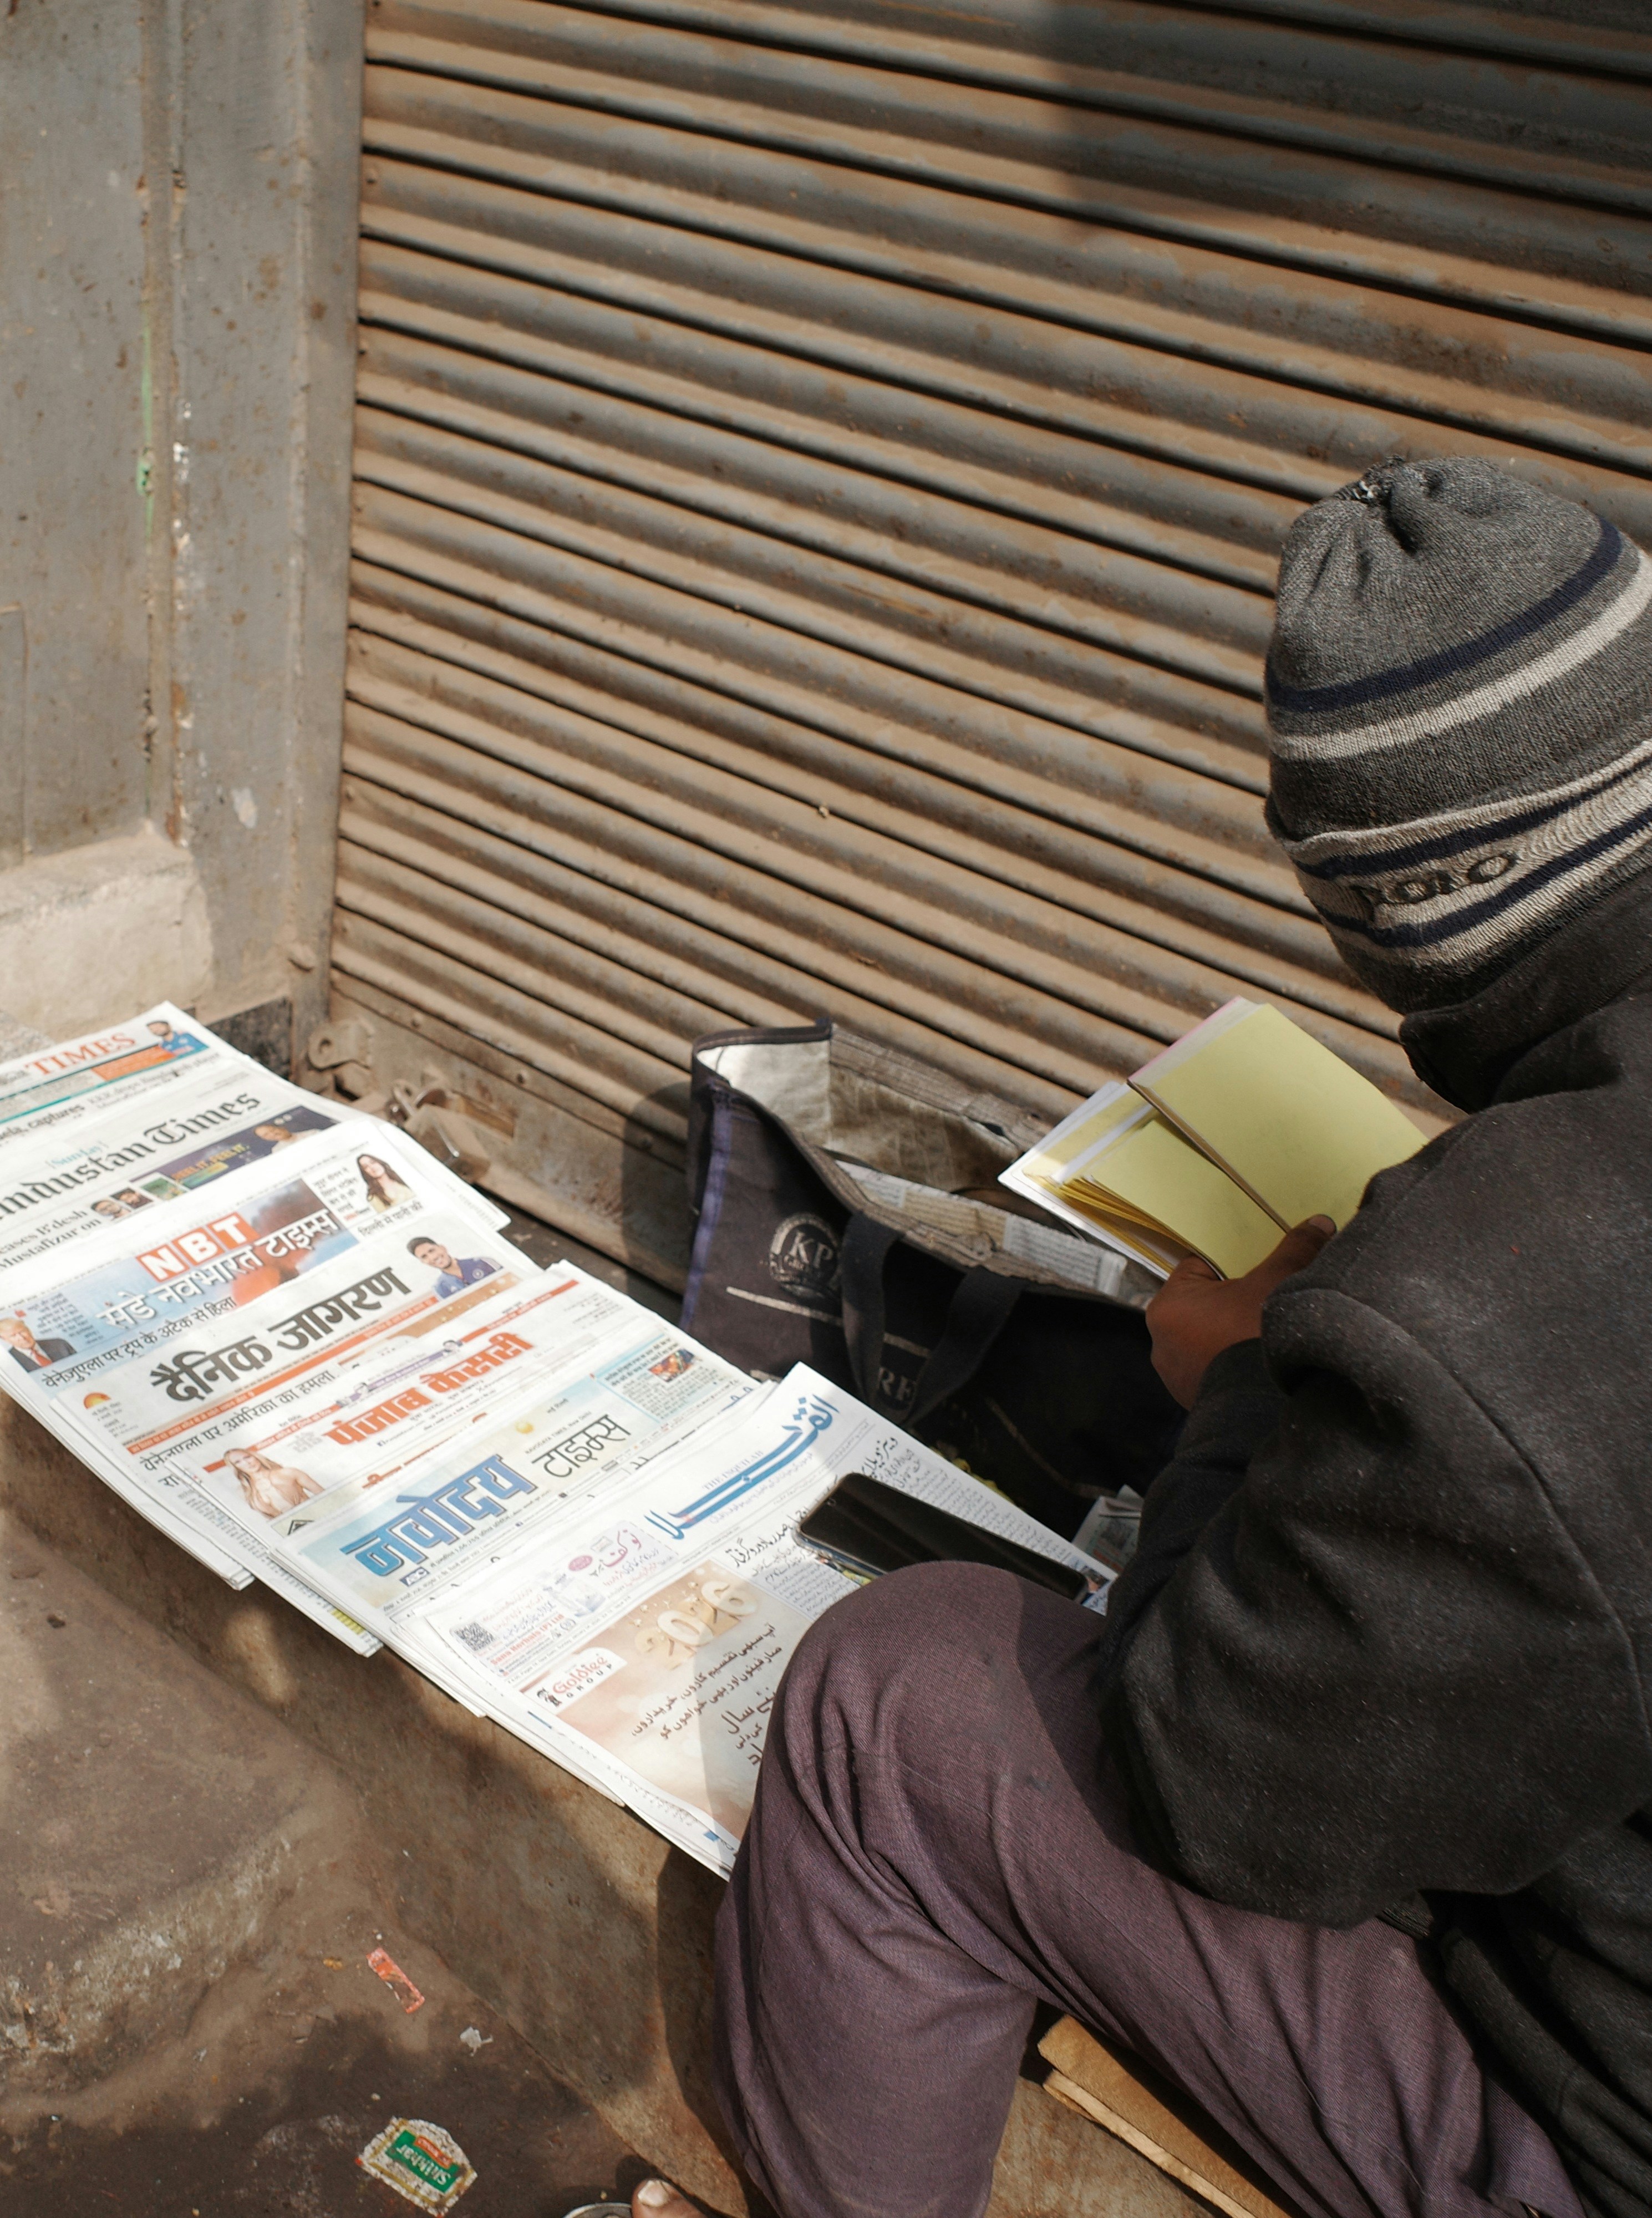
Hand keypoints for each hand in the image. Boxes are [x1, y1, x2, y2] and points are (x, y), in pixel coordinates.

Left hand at [1146, 1217, 1334, 1408]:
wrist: (1264, 1408)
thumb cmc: (1257, 1339)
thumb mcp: (1277, 1284)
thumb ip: (1294, 1251)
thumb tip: (1318, 1223)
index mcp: (1168, 1305)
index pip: (1198, 1268)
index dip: (1231, 1265)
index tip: (1254, 1272)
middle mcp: (1160, 1341)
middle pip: (1203, 1304)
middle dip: (1231, 1302)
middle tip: (1263, 1303)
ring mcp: (1175, 1375)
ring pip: (1206, 1337)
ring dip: (1230, 1334)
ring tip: (1260, 1334)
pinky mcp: (1192, 1399)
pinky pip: (1211, 1367)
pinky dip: (1230, 1362)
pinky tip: (1255, 1361)